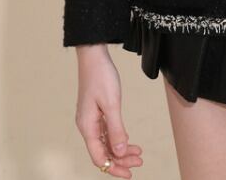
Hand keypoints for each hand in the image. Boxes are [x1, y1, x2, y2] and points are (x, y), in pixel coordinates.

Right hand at [74, 44, 143, 177]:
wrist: (94, 56)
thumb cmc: (101, 76)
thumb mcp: (112, 103)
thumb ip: (116, 129)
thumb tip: (119, 152)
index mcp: (87, 127)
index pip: (99, 157)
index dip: (113, 168)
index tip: (129, 173)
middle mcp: (87, 126)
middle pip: (103, 152)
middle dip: (120, 160)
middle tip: (139, 162)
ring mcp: (91, 120)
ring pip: (106, 142)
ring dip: (121, 149)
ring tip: (138, 153)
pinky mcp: (96, 113)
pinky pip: (106, 132)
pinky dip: (118, 138)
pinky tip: (128, 141)